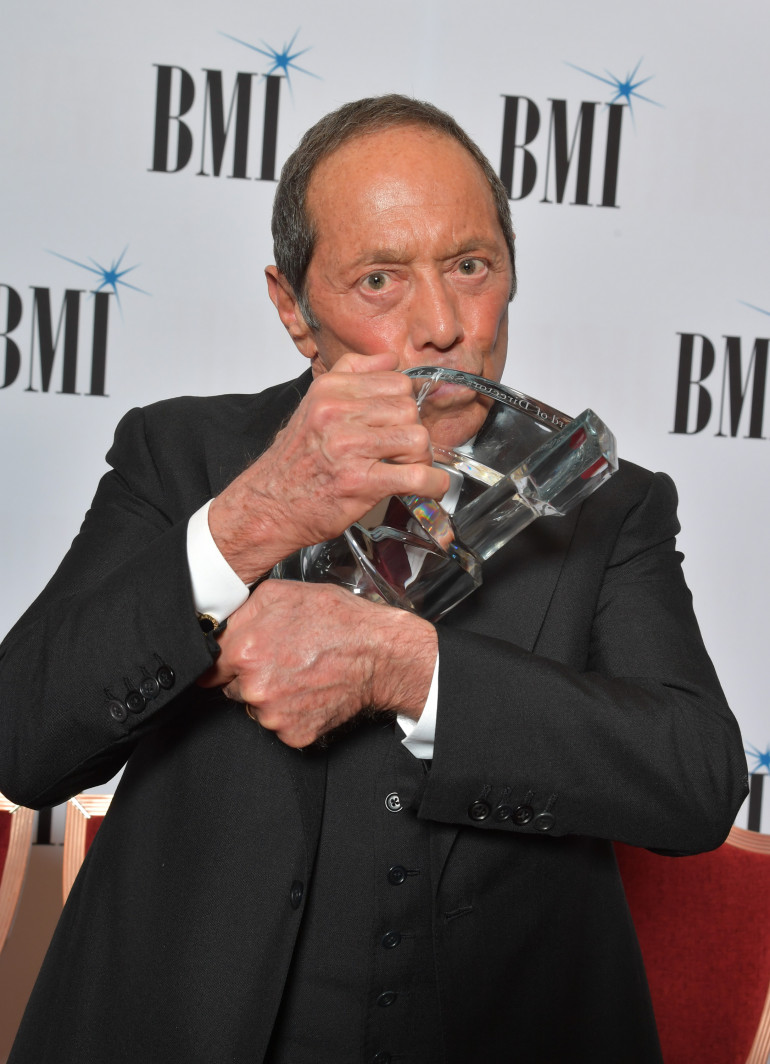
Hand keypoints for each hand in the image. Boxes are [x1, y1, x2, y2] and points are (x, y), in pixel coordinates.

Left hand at [198, 580, 437, 747]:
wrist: (379, 654)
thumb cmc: (336, 620)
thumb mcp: (280, 594)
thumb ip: (240, 613)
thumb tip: (218, 628)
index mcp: (243, 652)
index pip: (210, 668)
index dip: (223, 662)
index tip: (233, 662)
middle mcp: (254, 688)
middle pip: (234, 689)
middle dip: (251, 676)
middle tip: (282, 660)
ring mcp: (273, 715)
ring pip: (258, 708)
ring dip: (273, 696)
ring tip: (301, 673)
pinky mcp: (294, 735)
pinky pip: (281, 726)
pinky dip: (293, 714)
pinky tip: (310, 692)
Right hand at [208, 351, 449, 583]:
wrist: (269, 505)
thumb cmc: (295, 461)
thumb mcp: (314, 403)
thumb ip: (352, 373)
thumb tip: (389, 358)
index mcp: (330, 389)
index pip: (395, 380)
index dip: (404, 404)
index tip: (398, 422)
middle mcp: (337, 413)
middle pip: (409, 409)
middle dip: (413, 430)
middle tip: (403, 449)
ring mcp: (349, 446)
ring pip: (417, 438)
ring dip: (422, 458)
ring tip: (407, 467)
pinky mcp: (360, 481)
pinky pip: (416, 476)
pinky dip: (432, 485)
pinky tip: (428, 488)